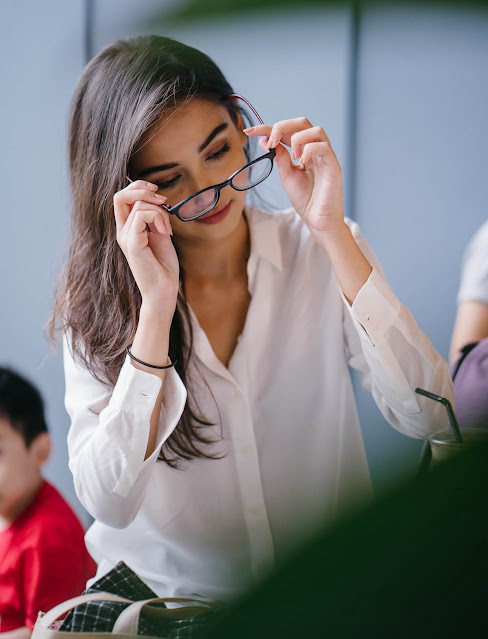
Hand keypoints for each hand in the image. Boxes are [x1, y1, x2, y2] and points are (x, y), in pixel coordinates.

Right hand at [114, 180, 178, 306]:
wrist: (164, 290)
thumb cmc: (164, 267)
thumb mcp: (161, 235)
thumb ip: (156, 217)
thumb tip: (157, 198)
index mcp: (128, 229)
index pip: (123, 198)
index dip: (138, 187)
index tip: (158, 193)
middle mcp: (123, 232)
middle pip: (120, 195)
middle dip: (143, 189)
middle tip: (162, 200)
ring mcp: (125, 237)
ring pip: (137, 204)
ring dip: (159, 211)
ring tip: (167, 229)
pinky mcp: (132, 243)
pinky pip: (141, 215)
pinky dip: (158, 218)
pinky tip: (165, 232)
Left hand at [244, 118, 344, 237]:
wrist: (319, 221)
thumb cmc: (306, 200)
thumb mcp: (287, 175)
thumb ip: (279, 157)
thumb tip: (265, 140)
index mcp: (304, 151)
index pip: (287, 132)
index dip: (267, 128)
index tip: (249, 132)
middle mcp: (316, 150)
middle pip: (302, 123)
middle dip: (283, 127)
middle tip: (270, 140)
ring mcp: (326, 157)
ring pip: (316, 130)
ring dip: (297, 138)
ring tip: (292, 156)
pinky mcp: (334, 166)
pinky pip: (323, 147)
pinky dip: (309, 149)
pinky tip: (301, 161)